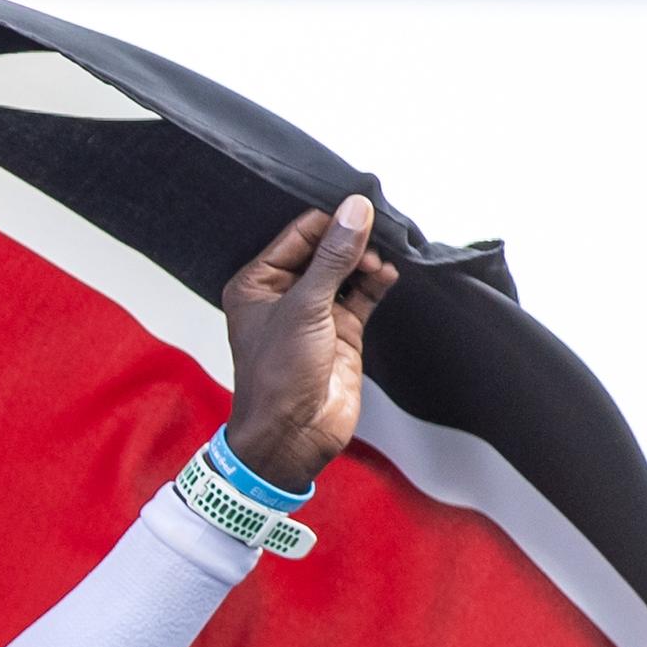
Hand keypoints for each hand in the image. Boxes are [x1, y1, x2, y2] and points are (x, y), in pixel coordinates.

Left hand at [220, 194, 397, 491]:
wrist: (293, 435)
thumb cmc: (278, 377)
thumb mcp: (305, 307)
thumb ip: (333, 257)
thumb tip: (356, 211)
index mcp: (257, 283)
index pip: (300, 234)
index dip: (331, 223)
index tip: (362, 214)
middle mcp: (284, 294)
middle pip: (326, 249)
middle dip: (352, 241)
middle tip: (376, 238)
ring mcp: (315, 312)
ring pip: (347, 270)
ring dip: (367, 261)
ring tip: (380, 263)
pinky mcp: (341, 330)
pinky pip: (363, 294)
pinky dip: (377, 282)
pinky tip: (389, 275)